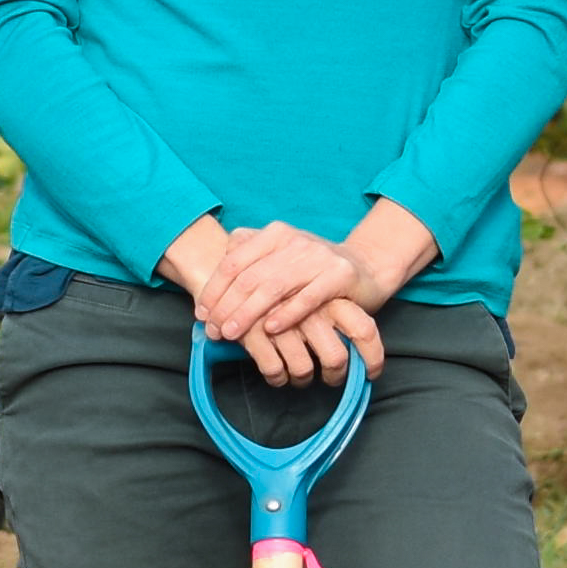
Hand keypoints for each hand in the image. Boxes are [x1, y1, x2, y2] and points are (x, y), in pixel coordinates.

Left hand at [187, 216, 361, 345]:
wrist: (364, 267)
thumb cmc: (312, 269)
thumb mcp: (278, 257)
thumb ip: (249, 257)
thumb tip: (214, 269)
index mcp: (274, 234)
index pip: (234, 261)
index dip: (214, 289)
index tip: (202, 313)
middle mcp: (294, 240)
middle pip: (250, 276)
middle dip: (226, 306)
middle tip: (213, 330)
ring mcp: (318, 256)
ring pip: (274, 287)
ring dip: (248, 313)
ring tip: (232, 333)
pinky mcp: (339, 274)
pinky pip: (308, 297)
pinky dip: (287, 314)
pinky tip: (270, 329)